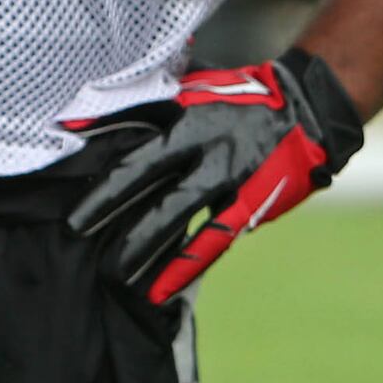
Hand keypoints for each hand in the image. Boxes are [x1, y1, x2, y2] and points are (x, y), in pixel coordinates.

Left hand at [66, 47, 365, 303]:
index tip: (75, 207)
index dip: (106, 184)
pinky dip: (186, 266)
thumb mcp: (193, 92)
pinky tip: (160, 289)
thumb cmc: (240, 99)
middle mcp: (210, 151)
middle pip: (152, 188)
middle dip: (112, 213)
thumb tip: (80, 121)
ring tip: (114, 273)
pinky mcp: (251, 205)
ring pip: (180, 218)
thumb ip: (144, 107)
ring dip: (145, 246)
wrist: (307, 111)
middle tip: (76, 235)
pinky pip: (214, 240)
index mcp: (192, 121)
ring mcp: (232, 180)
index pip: (139, 155)